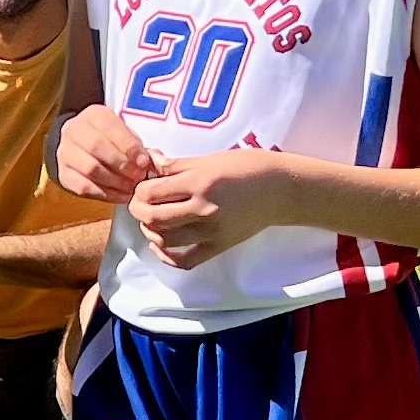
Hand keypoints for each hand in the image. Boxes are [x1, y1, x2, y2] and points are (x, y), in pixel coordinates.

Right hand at [52, 104, 158, 205]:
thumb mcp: (125, 134)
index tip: (144, 162)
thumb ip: (136, 145)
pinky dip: (105, 194)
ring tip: (131, 188)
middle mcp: (74, 130)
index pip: (110, 127)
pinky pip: (83, 187)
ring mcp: (65, 152)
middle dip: (122, 164)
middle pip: (97, 147)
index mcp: (93, 115)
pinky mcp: (63, 174)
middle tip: (138, 177)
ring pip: (90, 169)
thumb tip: (148, 163)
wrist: (83, 146)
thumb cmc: (111, 140)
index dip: (128, 146)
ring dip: (115, 182)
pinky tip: (119, 195)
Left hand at [130, 146, 302, 267]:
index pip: (152, 191)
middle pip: (153, 218)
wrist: (281, 189)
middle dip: (138, 211)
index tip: (142, 187)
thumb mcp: (211, 159)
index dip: (139, 189)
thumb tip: (151, 161)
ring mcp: (211, 231)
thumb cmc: (247, 167)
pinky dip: (168, 257)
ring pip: (165, 240)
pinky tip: (163, 245)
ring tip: (152, 221)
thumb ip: (178, 165)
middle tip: (139, 205)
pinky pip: (185, 261)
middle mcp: (203, 208)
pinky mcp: (219, 246)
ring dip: (151, 231)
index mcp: (199, 181)